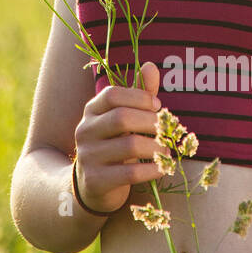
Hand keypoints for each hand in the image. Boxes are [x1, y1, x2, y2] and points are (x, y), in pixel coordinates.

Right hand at [72, 60, 167, 212]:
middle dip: (151, 123)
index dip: (139, 97)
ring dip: (156, 147)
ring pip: (129, 145)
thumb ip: (139, 95)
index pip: (112, 95)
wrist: (92, 186)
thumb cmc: (115, 145)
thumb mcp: (124, 119)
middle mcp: (85, 130)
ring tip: (166, 150)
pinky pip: (130, 173)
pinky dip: (152, 169)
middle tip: (166, 130)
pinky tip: (162, 168)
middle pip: (122, 118)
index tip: (157, 106)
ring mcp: (88, 156)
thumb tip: (151, 66)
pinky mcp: (97, 180)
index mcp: (91, 111)